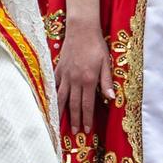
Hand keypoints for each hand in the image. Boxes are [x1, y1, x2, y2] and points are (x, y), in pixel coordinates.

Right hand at [58, 19, 114, 133]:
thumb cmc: (96, 45)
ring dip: (62, 112)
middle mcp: (75, 80)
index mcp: (88, 80)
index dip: (87, 118)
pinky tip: (51, 104)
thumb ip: (106, 81)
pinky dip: (52, 96)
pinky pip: (54, 85)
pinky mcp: (58, 69)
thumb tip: (110, 98)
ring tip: (60, 124)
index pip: (87, 104)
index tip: (86, 129)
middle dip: (75, 120)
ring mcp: (65, 75)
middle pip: (74, 105)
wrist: (81, 30)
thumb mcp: (106, 63)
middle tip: (75, 132)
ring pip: (61, 98)